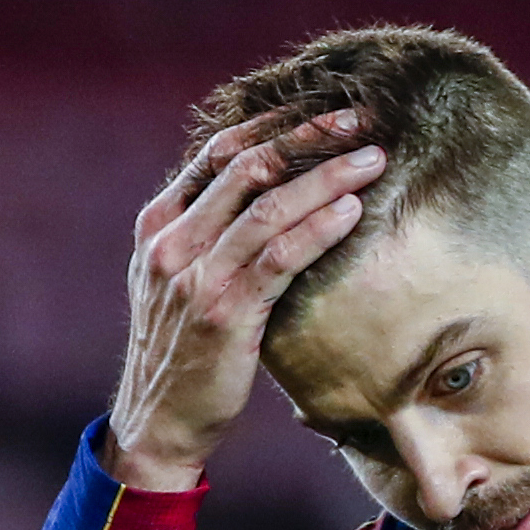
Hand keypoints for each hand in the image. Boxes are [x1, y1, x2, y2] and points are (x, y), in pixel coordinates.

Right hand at [106, 108, 382, 488]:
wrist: (156, 419)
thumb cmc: (179, 348)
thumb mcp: (173, 280)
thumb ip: (203, 233)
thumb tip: (260, 191)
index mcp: (158, 223)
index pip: (219, 152)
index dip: (275, 125)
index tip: (322, 110)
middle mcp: (173, 242)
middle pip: (247, 166)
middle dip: (309, 137)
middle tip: (359, 120)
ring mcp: (196, 276)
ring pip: (269, 206)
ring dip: (327, 177)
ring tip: (373, 159)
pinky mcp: (225, 313)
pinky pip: (279, 258)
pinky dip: (319, 229)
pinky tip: (352, 211)